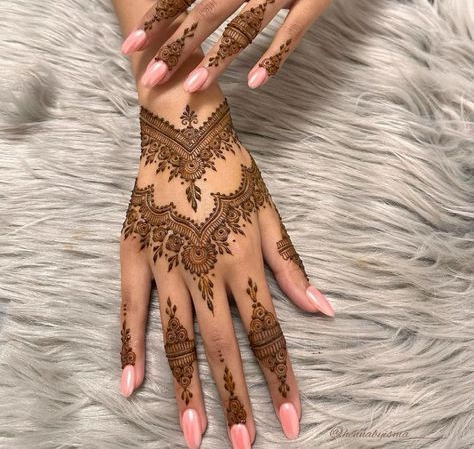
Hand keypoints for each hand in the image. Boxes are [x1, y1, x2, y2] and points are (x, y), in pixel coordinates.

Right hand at [119, 97, 333, 448]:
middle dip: (236, 398)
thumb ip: (291, 265)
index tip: (290, 420)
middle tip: (243, 444)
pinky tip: (132, 384)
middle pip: (223, 346)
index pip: (267, 333)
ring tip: (194, 433)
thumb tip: (323, 309)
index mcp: (244, 262)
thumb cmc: (232, 173)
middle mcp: (206, 272)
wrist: (185, 136)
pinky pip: (131, 309)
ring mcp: (167, 266)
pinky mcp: (135, 255)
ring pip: (178, 337)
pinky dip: (130, 347)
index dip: (280, 379)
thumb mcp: (270, 213)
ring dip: (187, 388)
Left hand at [121, 0, 379, 91]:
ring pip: (248, 25)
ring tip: (194, 87)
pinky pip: (292, 32)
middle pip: (210, 10)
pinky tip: (253, 82)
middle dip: (179, 45)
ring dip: (219, 58)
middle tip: (153, 77)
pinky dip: (273, 57)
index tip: (130, 45)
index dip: (156, 17)